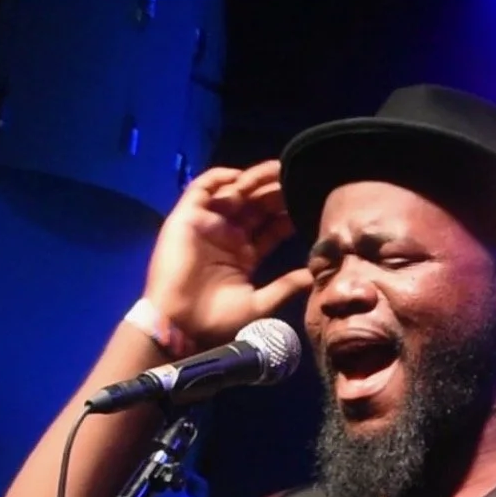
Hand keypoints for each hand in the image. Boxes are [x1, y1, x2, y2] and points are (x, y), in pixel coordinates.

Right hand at [142, 159, 312, 346]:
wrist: (180, 325)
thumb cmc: (216, 320)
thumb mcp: (259, 304)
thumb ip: (285, 286)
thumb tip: (315, 275)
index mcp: (244, 254)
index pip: (271, 227)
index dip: (287, 214)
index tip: (308, 204)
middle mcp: (227, 235)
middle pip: (256, 205)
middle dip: (276, 192)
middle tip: (298, 180)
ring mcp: (208, 225)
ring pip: (234, 191)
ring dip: (255, 180)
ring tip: (277, 172)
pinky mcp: (187, 217)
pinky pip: (202, 188)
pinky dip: (220, 178)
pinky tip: (242, 177)